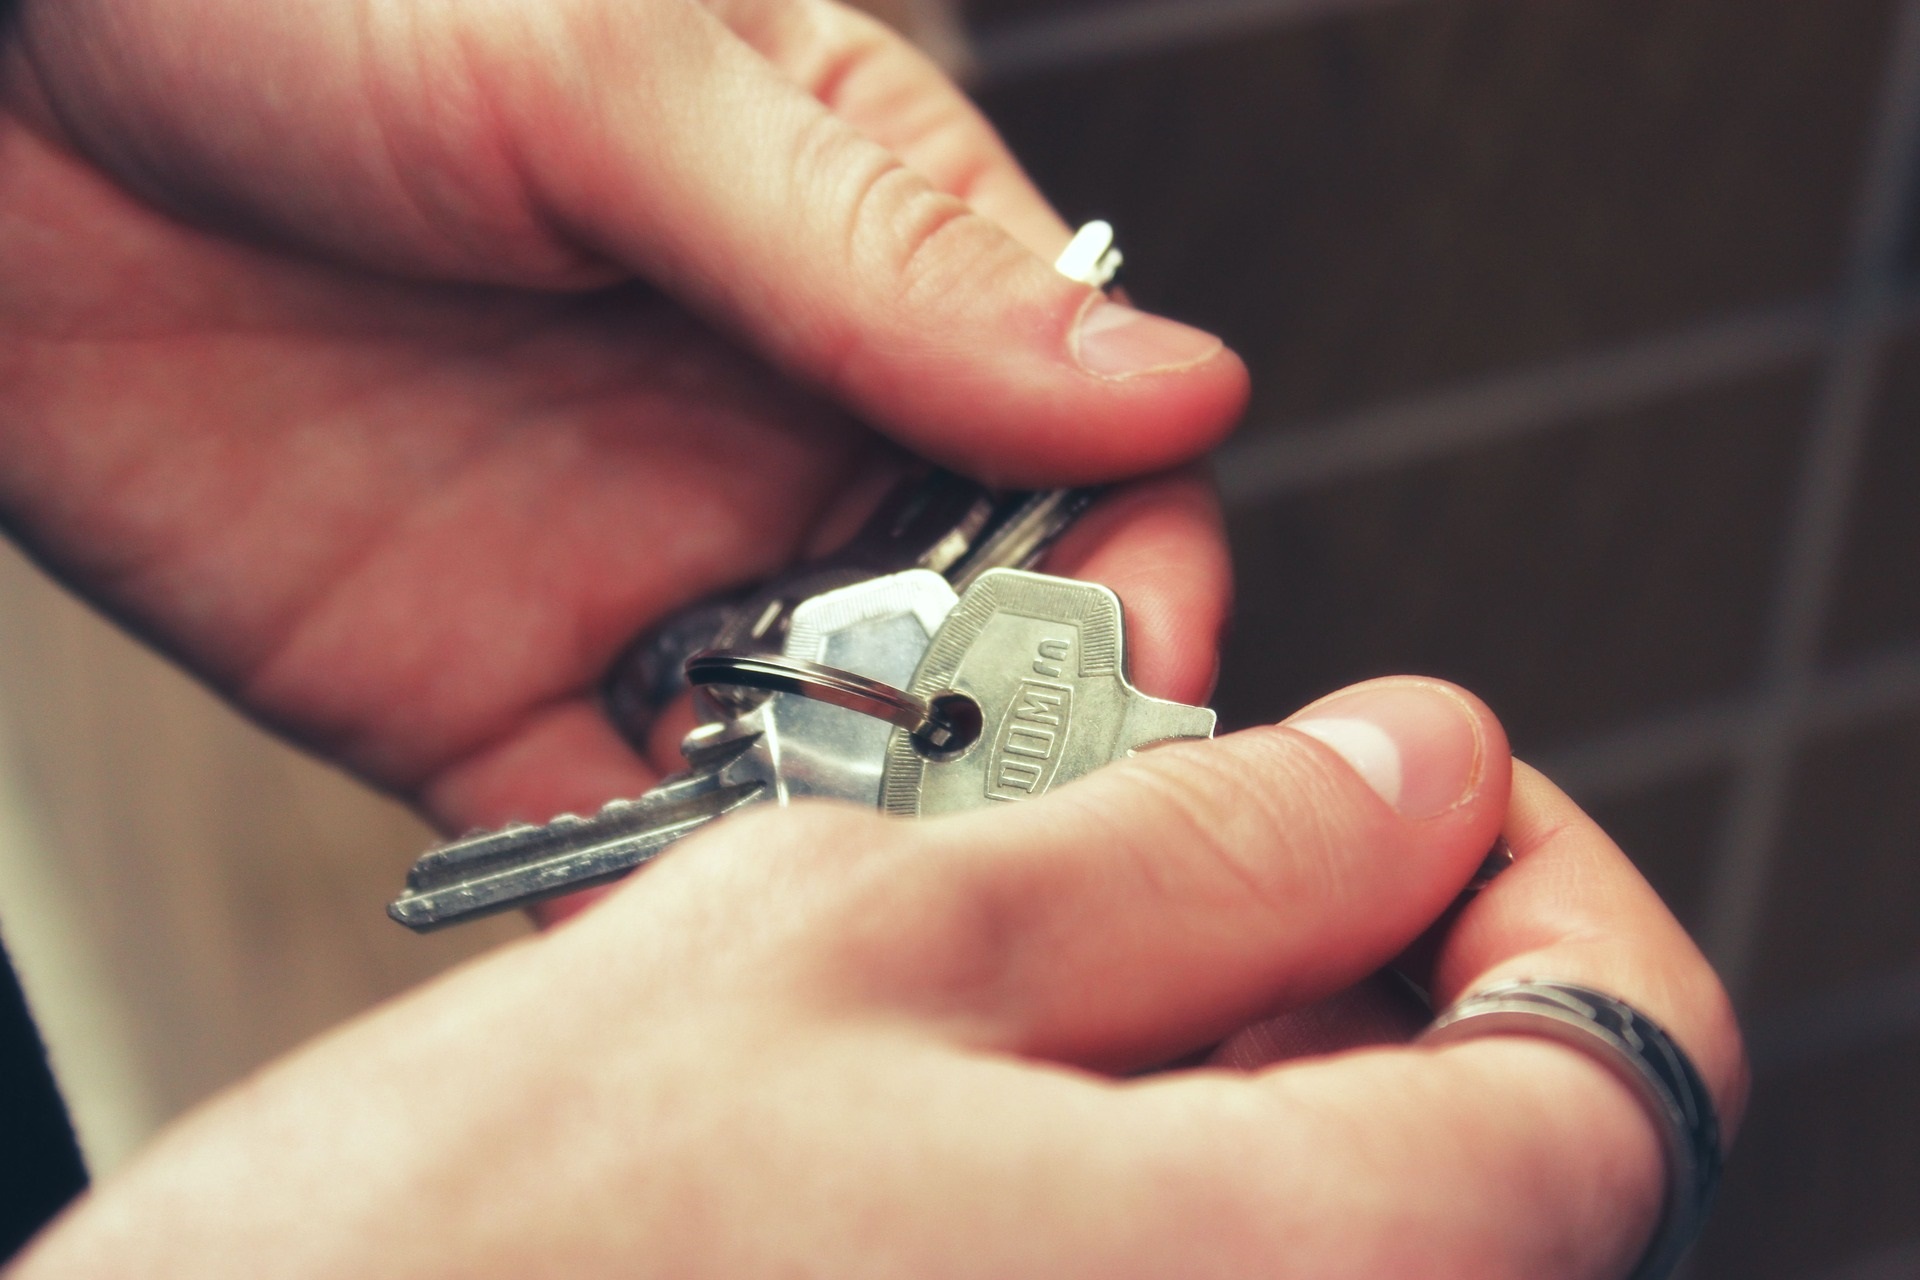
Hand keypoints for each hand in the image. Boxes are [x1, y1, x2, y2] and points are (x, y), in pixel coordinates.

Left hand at [0, 0, 1246, 835]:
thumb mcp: (621, 77)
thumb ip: (884, 258)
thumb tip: (1168, 386)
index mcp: (868, 271)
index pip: (1084, 454)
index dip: (1137, 571)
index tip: (1142, 667)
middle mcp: (783, 451)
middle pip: (976, 645)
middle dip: (1009, 746)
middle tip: (997, 822)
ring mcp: (646, 583)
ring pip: (816, 763)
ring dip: (848, 839)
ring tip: (848, 900)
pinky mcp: (487, 696)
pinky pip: (606, 834)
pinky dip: (653, 903)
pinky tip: (683, 943)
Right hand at [10, 679, 1745, 1278]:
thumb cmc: (468, 1252)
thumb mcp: (848, 931)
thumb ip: (1188, 841)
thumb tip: (1401, 769)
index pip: (1606, 1084)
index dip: (1538, 886)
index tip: (1429, 792)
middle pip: (1486, 1166)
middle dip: (1375, 955)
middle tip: (1212, 829)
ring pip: (1340, 1225)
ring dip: (1255, 1047)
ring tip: (1060, 942)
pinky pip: (1189, 1279)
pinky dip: (1161, 1160)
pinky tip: (1008, 1083)